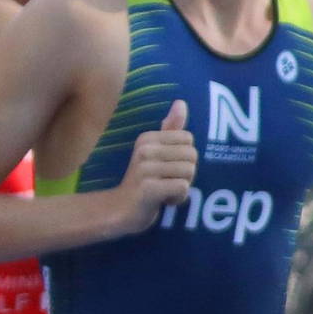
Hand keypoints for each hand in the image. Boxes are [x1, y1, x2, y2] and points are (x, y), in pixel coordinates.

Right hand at [123, 99, 197, 230]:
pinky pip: (183, 187)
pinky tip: (163, 200)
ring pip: (189, 172)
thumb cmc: (144, 181)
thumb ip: (170, 129)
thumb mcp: (155, 152)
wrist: (120, 210)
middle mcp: (145, 150)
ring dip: (183, 187)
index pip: (189, 140)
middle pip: (192, 156)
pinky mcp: (149, 188)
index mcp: (147, 138)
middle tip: (167, 182)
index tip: (167, 169)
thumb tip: (181, 102)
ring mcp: (145, 169)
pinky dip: (179, 198)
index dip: (184, 158)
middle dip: (187, 174)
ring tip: (164, 191)